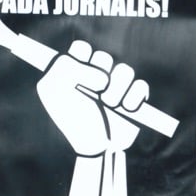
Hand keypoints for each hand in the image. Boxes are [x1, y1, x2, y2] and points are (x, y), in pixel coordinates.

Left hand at [36, 40, 147, 155]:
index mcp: (76, 72)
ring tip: (109, 105)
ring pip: (125, 70)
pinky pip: (141, 86)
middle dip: (98, 76)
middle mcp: (97, 75)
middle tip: (93, 93)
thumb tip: (99, 72)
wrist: (96, 147)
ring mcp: (118, 86)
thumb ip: (65, 68)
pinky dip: (133, 98)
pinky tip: (126, 109)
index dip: (80, 59)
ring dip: (116, 90)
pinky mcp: (135, 97)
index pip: (81, 48)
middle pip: (104, 57)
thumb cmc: (72, 120)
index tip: (74, 76)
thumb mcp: (54, 92)